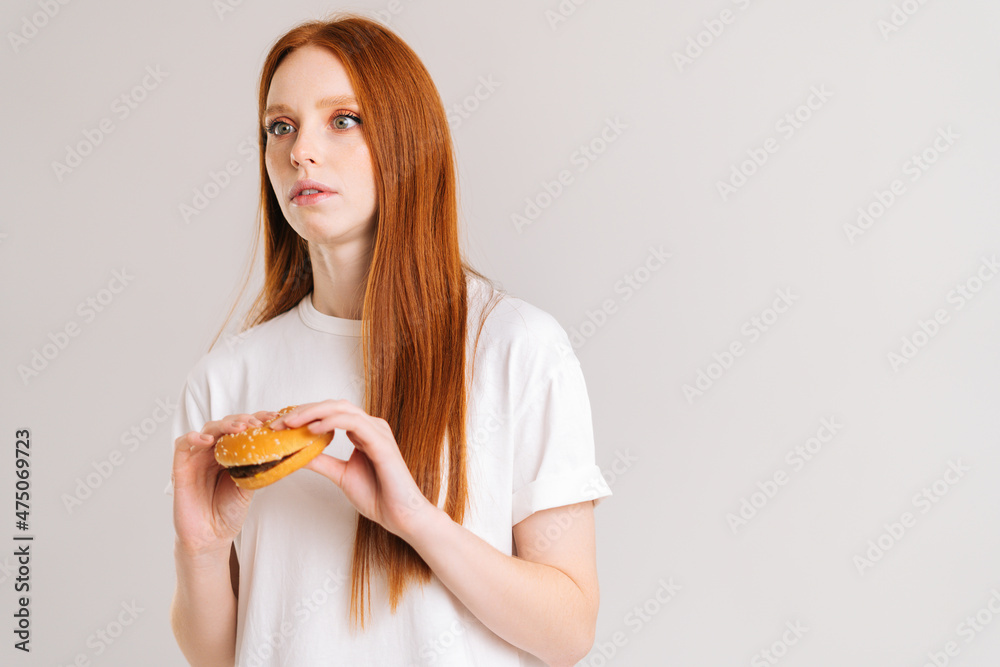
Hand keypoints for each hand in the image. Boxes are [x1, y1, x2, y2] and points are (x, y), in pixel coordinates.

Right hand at [171, 410, 278, 557]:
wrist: (211, 535)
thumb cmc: (229, 511)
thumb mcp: (249, 486)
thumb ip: (257, 467)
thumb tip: (279, 450)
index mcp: (231, 453)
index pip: (243, 429)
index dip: (257, 420)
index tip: (274, 418)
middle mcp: (214, 451)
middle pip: (226, 425)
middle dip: (243, 421)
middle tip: (257, 423)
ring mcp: (197, 457)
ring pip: (207, 430)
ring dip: (224, 426)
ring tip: (239, 429)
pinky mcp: (181, 467)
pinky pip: (182, 445)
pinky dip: (193, 437)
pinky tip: (207, 440)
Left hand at [269, 399, 438, 539]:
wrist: (402, 516)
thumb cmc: (378, 496)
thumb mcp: (340, 475)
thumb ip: (321, 461)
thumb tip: (294, 454)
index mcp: (362, 432)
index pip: (330, 413)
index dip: (304, 415)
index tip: (280, 426)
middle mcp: (370, 427)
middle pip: (333, 406)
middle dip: (303, 410)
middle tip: (278, 422)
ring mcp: (377, 432)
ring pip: (341, 409)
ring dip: (312, 413)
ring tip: (290, 423)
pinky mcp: (381, 443)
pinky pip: (354, 424)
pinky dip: (331, 422)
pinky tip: (312, 429)